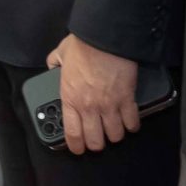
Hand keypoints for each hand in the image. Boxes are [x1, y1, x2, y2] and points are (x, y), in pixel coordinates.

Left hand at [46, 33, 141, 155]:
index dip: (76, 147)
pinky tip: (130, 121)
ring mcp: (109, 106)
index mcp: (70, 99)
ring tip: (115, 128)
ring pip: (115, 136)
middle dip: (97, 143)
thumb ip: (55, 62)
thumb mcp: (61, 53)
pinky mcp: (127, 99)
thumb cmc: (83, 45)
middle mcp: (89, 107)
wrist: (105, 37)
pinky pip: (132, 122)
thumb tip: (53, 64)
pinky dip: (132, 125)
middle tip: (99, 137)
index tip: (79, 148)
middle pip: (95, 141)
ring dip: (116, 134)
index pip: (72, 135)